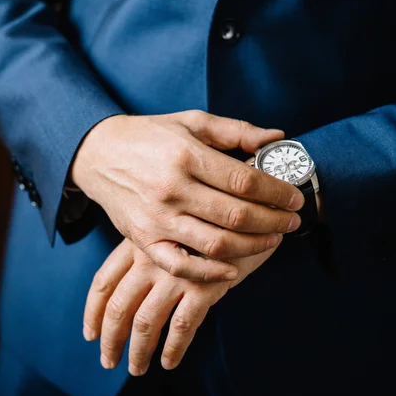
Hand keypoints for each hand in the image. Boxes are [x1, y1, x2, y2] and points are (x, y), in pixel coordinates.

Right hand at [72, 111, 302, 280]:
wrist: (101, 154)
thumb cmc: (151, 136)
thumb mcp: (192, 122)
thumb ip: (235, 130)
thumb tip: (276, 138)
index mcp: (186, 155)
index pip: (244, 181)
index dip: (276, 192)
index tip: (294, 197)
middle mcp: (172, 189)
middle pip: (236, 215)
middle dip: (274, 221)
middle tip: (292, 220)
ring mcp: (157, 218)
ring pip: (215, 244)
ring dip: (253, 246)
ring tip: (273, 239)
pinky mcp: (144, 240)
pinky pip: (181, 265)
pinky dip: (210, 273)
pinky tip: (234, 268)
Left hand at [83, 235, 282, 374]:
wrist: (247, 205)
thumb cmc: (208, 216)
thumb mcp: (171, 223)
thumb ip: (153, 244)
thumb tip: (134, 280)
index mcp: (139, 240)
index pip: (104, 280)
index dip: (93, 310)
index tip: (90, 332)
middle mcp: (152, 257)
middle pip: (119, 306)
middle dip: (111, 338)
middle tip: (109, 360)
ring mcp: (177, 272)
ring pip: (146, 322)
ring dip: (139, 350)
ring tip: (138, 367)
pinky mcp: (204, 285)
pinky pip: (182, 326)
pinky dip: (174, 348)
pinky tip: (170, 361)